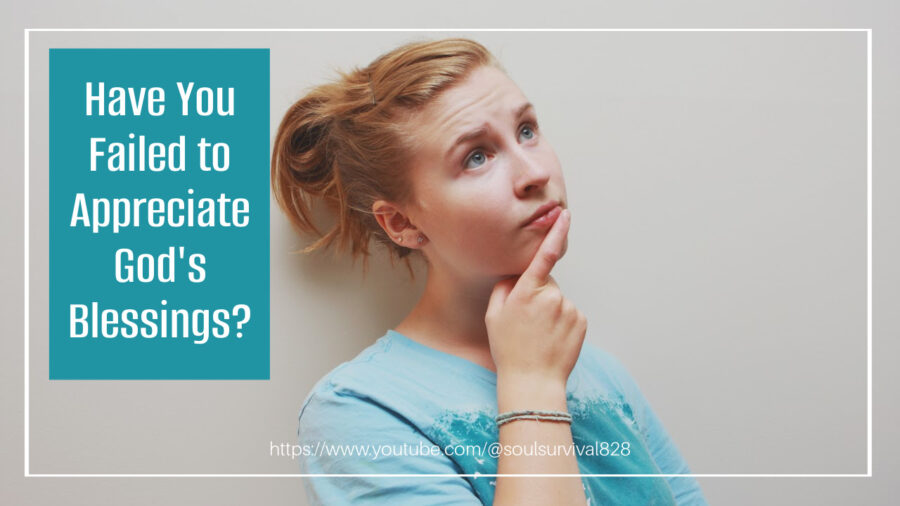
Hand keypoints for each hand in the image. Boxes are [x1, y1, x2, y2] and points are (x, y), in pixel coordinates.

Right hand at [485, 209, 586, 385]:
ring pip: (559, 300)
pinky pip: (570, 313)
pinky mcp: (581, 322)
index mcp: (526, 292)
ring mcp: (569, 309)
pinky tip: (552, 339)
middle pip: (547, 283)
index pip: (543, 256)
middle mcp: (551, 296)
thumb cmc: (509, 349)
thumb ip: (504, 287)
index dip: (555, 233)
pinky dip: (562, 322)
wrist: (533, 381)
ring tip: (539, 334)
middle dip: (538, 294)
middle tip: (526, 321)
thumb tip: (517, 273)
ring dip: (551, 311)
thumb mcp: (494, 315)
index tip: (564, 215)